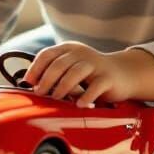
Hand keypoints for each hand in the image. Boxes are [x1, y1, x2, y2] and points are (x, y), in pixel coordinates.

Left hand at [21, 42, 135, 107]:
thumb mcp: (72, 67)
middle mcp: (81, 53)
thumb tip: (33, 87)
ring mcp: (95, 64)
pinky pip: (95, 86)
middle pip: (59, 64)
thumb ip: (55, 73)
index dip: (36, 68)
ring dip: (63, 87)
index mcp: (69, 49)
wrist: (123, 73)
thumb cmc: (92, 73)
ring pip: (75, 72)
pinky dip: (85, 96)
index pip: (47, 54)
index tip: (29, 83)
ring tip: (57, 98)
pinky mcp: (108, 78)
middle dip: (46, 80)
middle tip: (40, 94)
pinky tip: (79, 104)